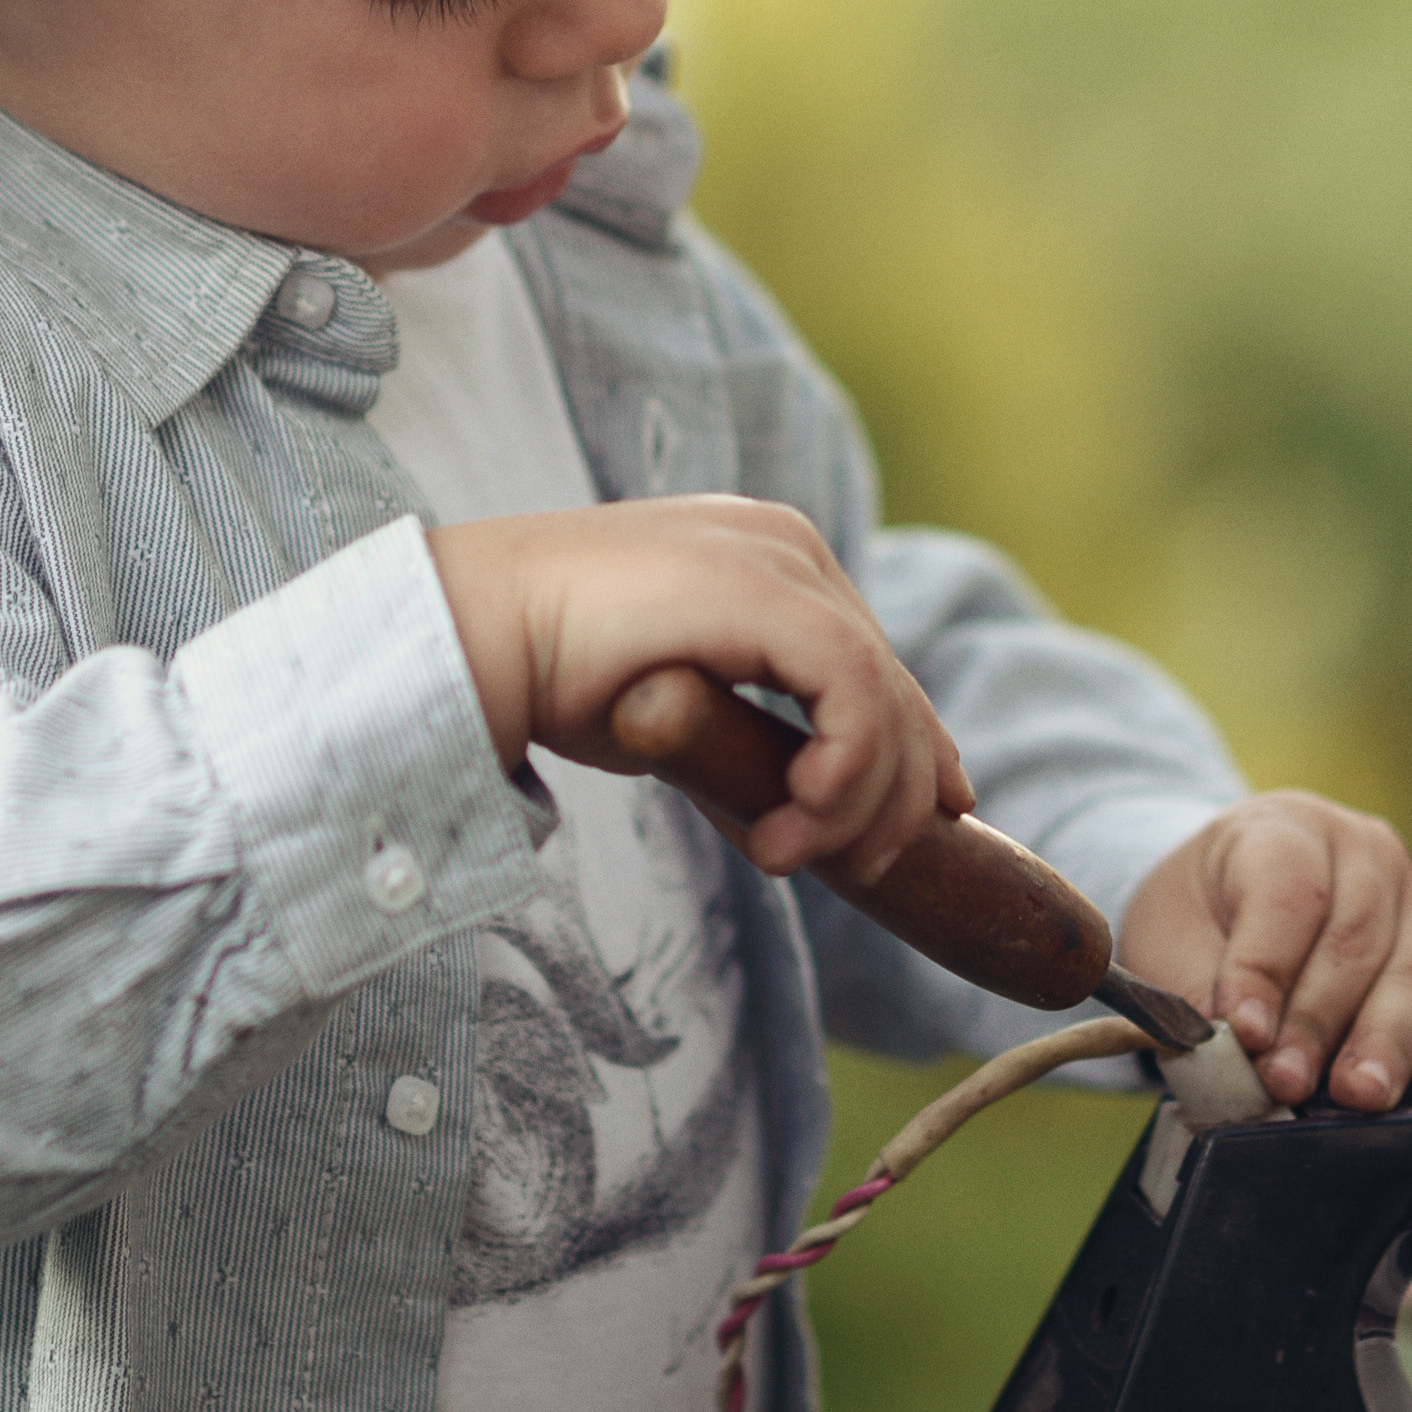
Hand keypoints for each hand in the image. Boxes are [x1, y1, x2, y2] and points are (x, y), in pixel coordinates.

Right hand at [426, 495, 971, 881]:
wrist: (476, 635)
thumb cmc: (551, 673)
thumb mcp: (676, 706)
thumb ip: (742, 731)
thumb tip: (794, 801)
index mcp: (769, 556)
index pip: (872, 659)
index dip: (914, 741)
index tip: (936, 815)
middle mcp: (786, 544)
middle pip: (888, 678)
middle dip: (896, 786)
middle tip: (867, 867)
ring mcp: (778, 558)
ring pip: (879, 692)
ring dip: (856, 796)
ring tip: (789, 854)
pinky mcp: (764, 589)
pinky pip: (850, 689)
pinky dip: (843, 766)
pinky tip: (797, 816)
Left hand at [1116, 792, 1411, 1110]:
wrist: (1223, 905)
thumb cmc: (1194, 920)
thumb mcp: (1168, 940)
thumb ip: (1195, 994)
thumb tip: (1231, 1057)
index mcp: (1286, 827)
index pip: (1286, 895)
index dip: (1264, 966)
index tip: (1242, 1030)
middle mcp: (1362, 851)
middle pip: (1352, 939)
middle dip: (1317, 1020)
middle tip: (1285, 1081)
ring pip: (1408, 971)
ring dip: (1383, 1039)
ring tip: (1361, 1092)